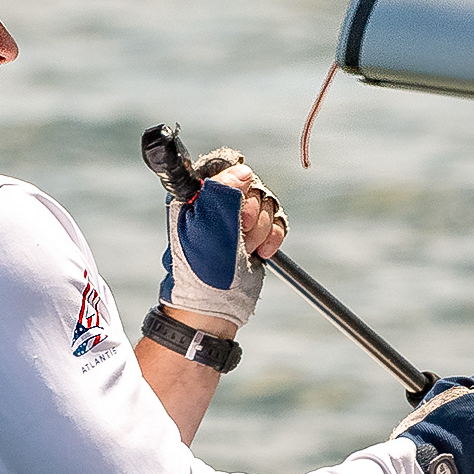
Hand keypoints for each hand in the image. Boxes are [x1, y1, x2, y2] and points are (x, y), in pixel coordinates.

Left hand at [161, 149, 287, 330]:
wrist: (214, 307)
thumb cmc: (203, 268)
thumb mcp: (209, 225)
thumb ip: (223, 190)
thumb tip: (243, 170)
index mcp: (196, 195)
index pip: (225, 166)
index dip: (237, 182)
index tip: (236, 202)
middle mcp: (216, 203)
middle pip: (252, 184)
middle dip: (253, 211)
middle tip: (240, 232)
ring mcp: (236, 220)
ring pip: (268, 203)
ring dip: (263, 228)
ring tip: (247, 248)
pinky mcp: (254, 235)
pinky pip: (277, 222)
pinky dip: (274, 237)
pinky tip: (262, 253)